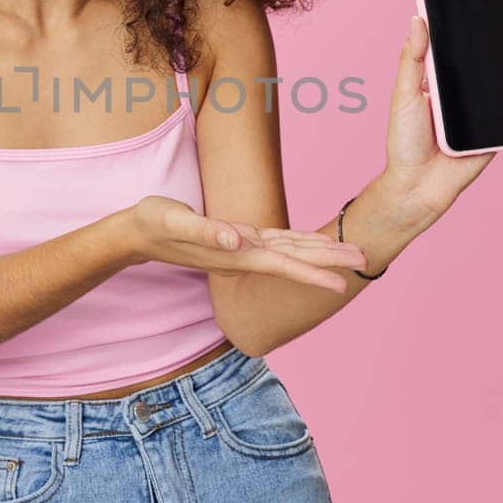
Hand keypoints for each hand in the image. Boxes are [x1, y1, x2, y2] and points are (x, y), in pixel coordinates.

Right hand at [126, 195, 366, 293]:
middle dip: (331, 261)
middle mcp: (245, 254)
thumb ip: (206, 232)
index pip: (284, 264)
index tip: (343, 282)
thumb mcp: (176, 220)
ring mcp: (243, 248)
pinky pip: (279, 243)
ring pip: (292, 250)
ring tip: (352, 254)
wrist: (136, 233)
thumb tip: (236, 241)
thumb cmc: (154, 223)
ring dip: (322, 252)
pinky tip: (317, 244)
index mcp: (235, 253)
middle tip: (366, 260)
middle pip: (297, 258)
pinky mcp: (239, 238)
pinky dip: (302, 244)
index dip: (315, 271)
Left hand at [379, 18, 502, 221]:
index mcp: (442, 81)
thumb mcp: (405, 93)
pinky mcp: (497, 130)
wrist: (418, 185)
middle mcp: (465, 93)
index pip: (464, 51)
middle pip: (492, 63)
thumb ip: (413, 58)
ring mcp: (483, 111)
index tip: (493, 12)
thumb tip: (418, 20)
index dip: (479, 33)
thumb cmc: (405, 140)